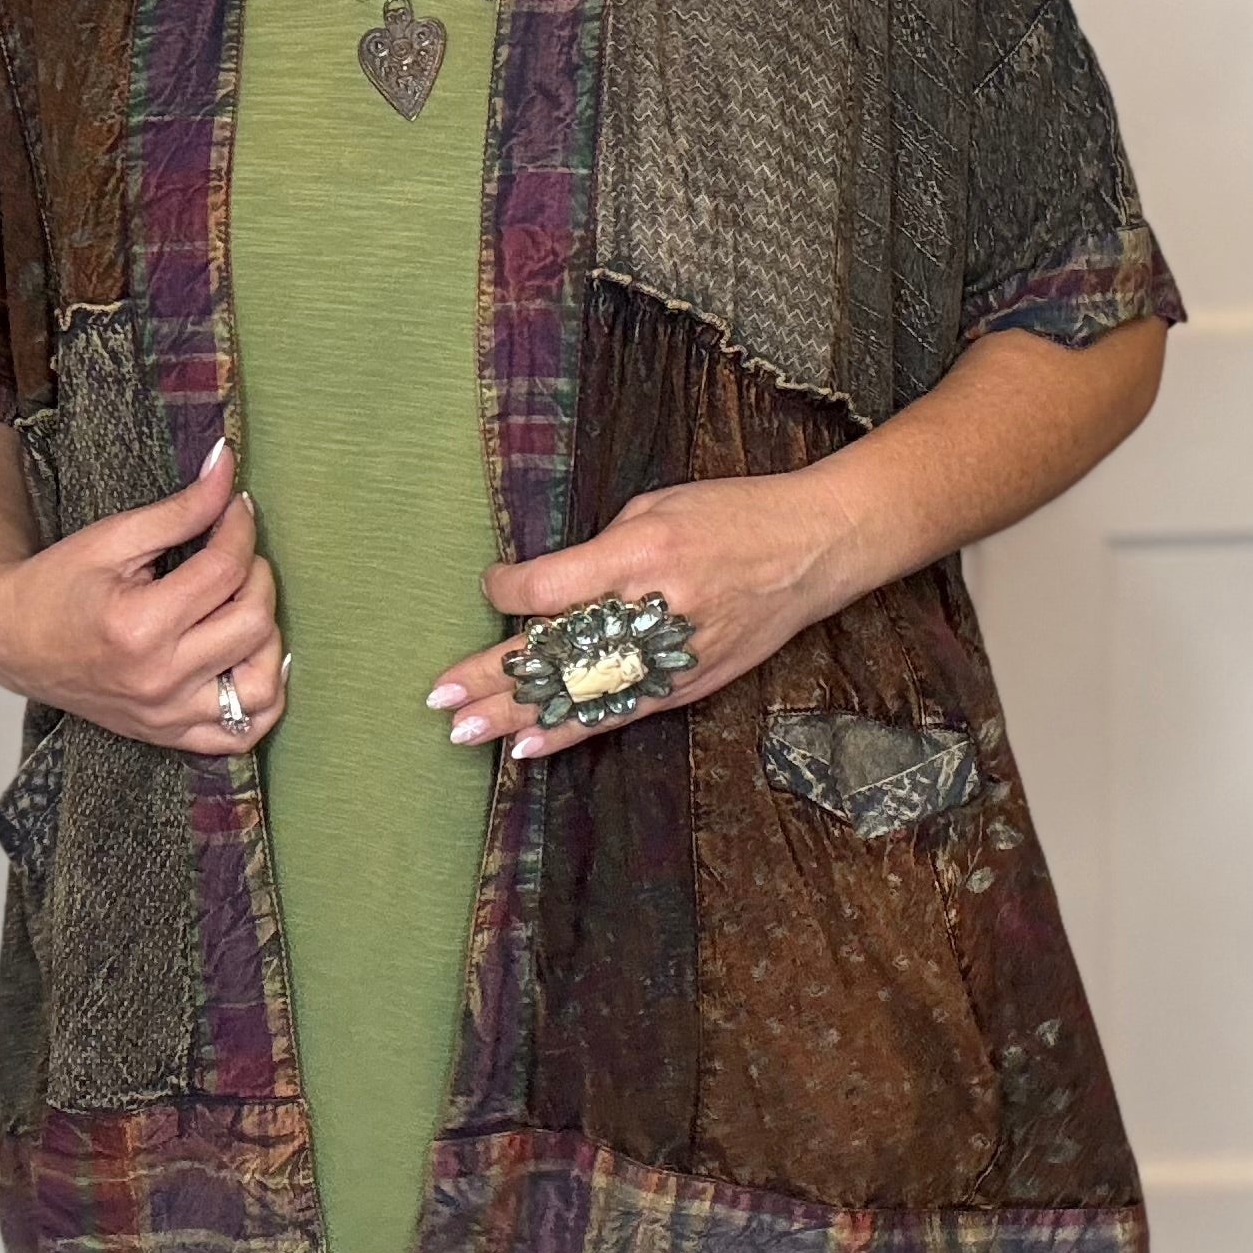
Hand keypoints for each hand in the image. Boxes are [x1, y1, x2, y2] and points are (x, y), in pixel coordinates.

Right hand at [0, 438, 286, 754]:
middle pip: (253, 624)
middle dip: (258, 576)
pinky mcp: (170, 734)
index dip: (240, 529)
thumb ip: (179, 509)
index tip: (237, 509)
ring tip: (244, 607)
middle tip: (237, 554)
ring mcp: (167, 716)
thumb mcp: (113, 538)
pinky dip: (264, 699)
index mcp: (140, 627)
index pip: (225, 571)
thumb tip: (227, 467)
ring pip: (262, 687)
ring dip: (270, 639)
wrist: (12, 641)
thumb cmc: (56, 586)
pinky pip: (242, 735)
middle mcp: (160, 681)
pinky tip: (251, 659)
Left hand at [426, 472, 837, 760]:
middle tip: (440, 695)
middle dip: (491, 675)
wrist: (813, 548)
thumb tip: (554, 589)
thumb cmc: (732, 513)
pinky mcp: (688, 684)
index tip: (492, 584)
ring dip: (516, 715)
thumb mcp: (657, 506)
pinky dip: (570, 731)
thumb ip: (602, 551)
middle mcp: (652, 611)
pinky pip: (617, 713)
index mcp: (641, 552)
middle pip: (555, 653)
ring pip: (579, 694)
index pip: (550, 587)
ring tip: (463, 731)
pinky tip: (526, 747)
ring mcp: (671, 656)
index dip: (508, 588)